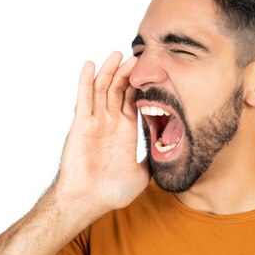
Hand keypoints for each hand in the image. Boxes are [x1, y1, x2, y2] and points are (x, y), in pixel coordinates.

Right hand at [54, 51, 148, 216]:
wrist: (89, 201)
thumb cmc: (112, 191)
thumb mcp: (143, 173)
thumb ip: (154, 160)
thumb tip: (173, 156)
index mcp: (127, 130)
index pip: (135, 100)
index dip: (143, 85)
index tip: (153, 70)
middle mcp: (111, 122)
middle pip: (120, 90)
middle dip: (128, 73)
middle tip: (139, 56)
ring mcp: (96, 121)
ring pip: (103, 89)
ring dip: (110, 71)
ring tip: (117, 54)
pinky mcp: (82, 123)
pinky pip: (84, 98)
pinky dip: (86, 81)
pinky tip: (91, 65)